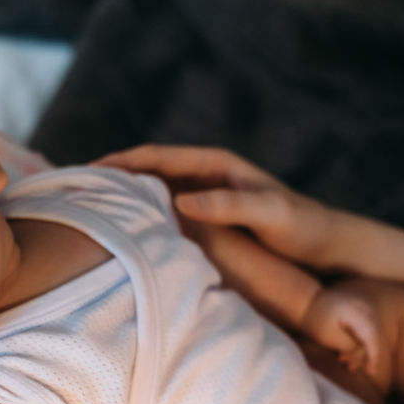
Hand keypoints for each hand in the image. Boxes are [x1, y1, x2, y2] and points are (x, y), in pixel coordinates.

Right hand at [95, 145, 337, 266]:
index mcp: (216, 164)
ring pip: (153, 196)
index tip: (87, 171)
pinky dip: (143, 223)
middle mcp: (207, 177)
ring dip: (123, 203)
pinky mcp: (208, 223)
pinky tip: (124, 242)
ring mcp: (205, 199)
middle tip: (72, 192)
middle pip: (147, 173)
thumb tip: (180, 200)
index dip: (121, 162)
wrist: (330, 247)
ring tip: (87, 215)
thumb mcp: (270, 214)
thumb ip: (228, 205)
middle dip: (111, 179)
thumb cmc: (304, 228)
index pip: (156, 157)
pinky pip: (166, 218)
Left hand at [298, 287, 384, 375]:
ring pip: (368, 337)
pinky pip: (364, 332)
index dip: (374, 356)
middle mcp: (366, 309)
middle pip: (372, 339)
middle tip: (347, 366)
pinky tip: (343, 354)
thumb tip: (361, 352)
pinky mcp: (360, 314)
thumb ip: (348, 346)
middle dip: (361, 355)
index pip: (372, 337)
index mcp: (359, 313)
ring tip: (340, 359)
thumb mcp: (329, 336)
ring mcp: (364, 311)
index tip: (371, 372)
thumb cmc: (315, 319)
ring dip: (356, 350)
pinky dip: (356, 343)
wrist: (305, 301)